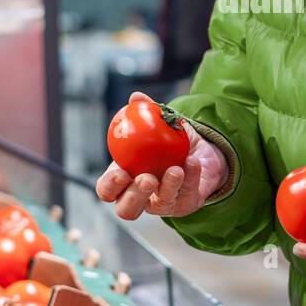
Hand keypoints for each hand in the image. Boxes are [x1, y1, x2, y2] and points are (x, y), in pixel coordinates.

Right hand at [96, 91, 228, 220]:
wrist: (199, 152)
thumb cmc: (168, 142)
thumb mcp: (158, 125)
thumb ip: (145, 112)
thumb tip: (136, 97)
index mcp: (124, 179)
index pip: (107, 190)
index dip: (110, 186)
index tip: (121, 173)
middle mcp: (139, 197)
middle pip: (127, 209)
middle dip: (134, 196)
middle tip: (147, 178)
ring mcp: (162, 204)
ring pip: (159, 206)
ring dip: (167, 187)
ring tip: (176, 169)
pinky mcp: (184, 204)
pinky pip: (186, 194)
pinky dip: (191, 177)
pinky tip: (193, 162)